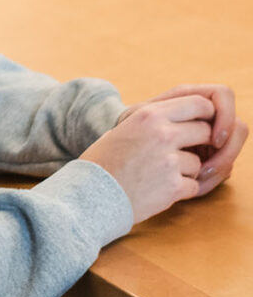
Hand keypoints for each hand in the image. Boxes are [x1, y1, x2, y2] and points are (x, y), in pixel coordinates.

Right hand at [81, 91, 244, 223]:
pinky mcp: (173, 186)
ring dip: (186, 170)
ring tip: (158, 174)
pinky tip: (158, 189)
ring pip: (199, 162)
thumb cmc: (105, 160)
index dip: (205, 115)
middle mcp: (162, 133)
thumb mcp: (127, 126)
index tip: (197, 126)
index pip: (200, 103)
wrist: (91, 192)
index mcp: (149, 114)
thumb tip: (188, 116)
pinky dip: (180, 190)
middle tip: (179, 153)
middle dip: (198, 144)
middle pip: (206, 132)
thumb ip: (156, 119)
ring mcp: (169, 161)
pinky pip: (193, 186)